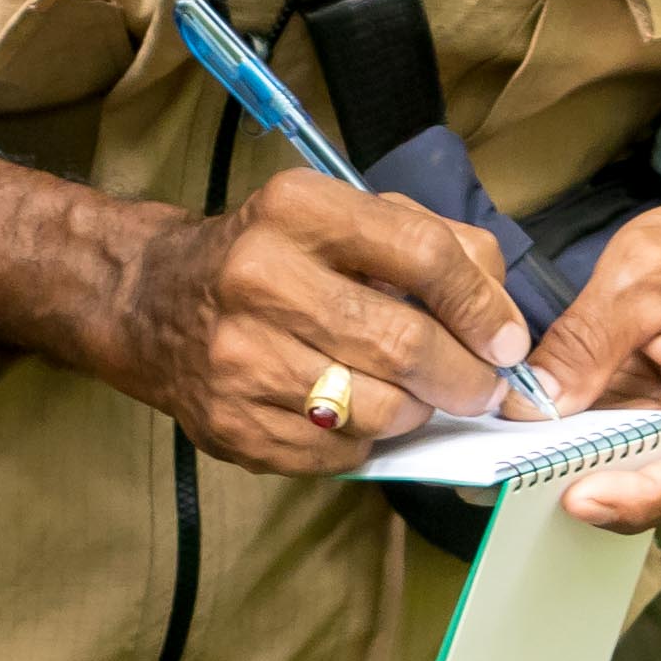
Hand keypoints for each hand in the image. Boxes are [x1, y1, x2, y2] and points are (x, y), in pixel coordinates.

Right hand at [117, 172, 536, 474]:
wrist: (153, 304)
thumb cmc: (274, 257)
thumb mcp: (345, 218)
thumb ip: (435, 245)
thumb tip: (503, 320)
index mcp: (298, 211)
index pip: (424, 255)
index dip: (481, 306)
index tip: (506, 341)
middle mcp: (261, 279)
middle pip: (406, 344)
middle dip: (465, 376)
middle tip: (480, 387)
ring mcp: (242, 359)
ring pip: (380, 408)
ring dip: (418, 410)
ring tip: (415, 396)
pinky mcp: (234, 424)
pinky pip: (340, 450)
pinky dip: (368, 438)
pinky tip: (356, 412)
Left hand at [520, 174, 660, 528]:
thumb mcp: (641, 274)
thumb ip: (587, 340)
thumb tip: (534, 404)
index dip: (636, 499)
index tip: (578, 498)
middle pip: (659, 490)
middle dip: (593, 494)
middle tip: (519, 489)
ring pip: (628, 473)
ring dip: (574, 472)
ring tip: (511, 469)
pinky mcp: (652, 417)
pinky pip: (612, 444)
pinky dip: (572, 444)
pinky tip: (524, 440)